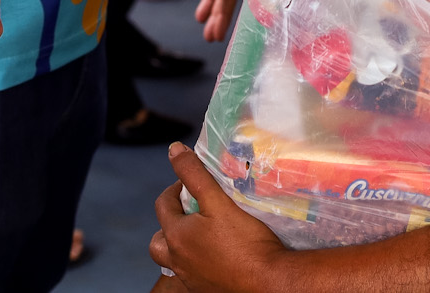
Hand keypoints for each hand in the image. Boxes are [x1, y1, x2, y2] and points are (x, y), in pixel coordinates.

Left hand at [149, 143, 287, 289]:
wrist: (270, 282)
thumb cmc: (245, 241)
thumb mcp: (218, 200)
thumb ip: (194, 174)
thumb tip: (174, 149)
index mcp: (176, 237)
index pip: (163, 205)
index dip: (175, 189)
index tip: (192, 184)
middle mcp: (178, 262)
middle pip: (159, 240)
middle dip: (170, 223)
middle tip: (191, 213)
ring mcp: (191, 280)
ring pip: (174, 260)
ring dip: (181, 245)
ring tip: (203, 234)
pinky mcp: (206, 291)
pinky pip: (192, 275)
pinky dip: (197, 263)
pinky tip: (217, 255)